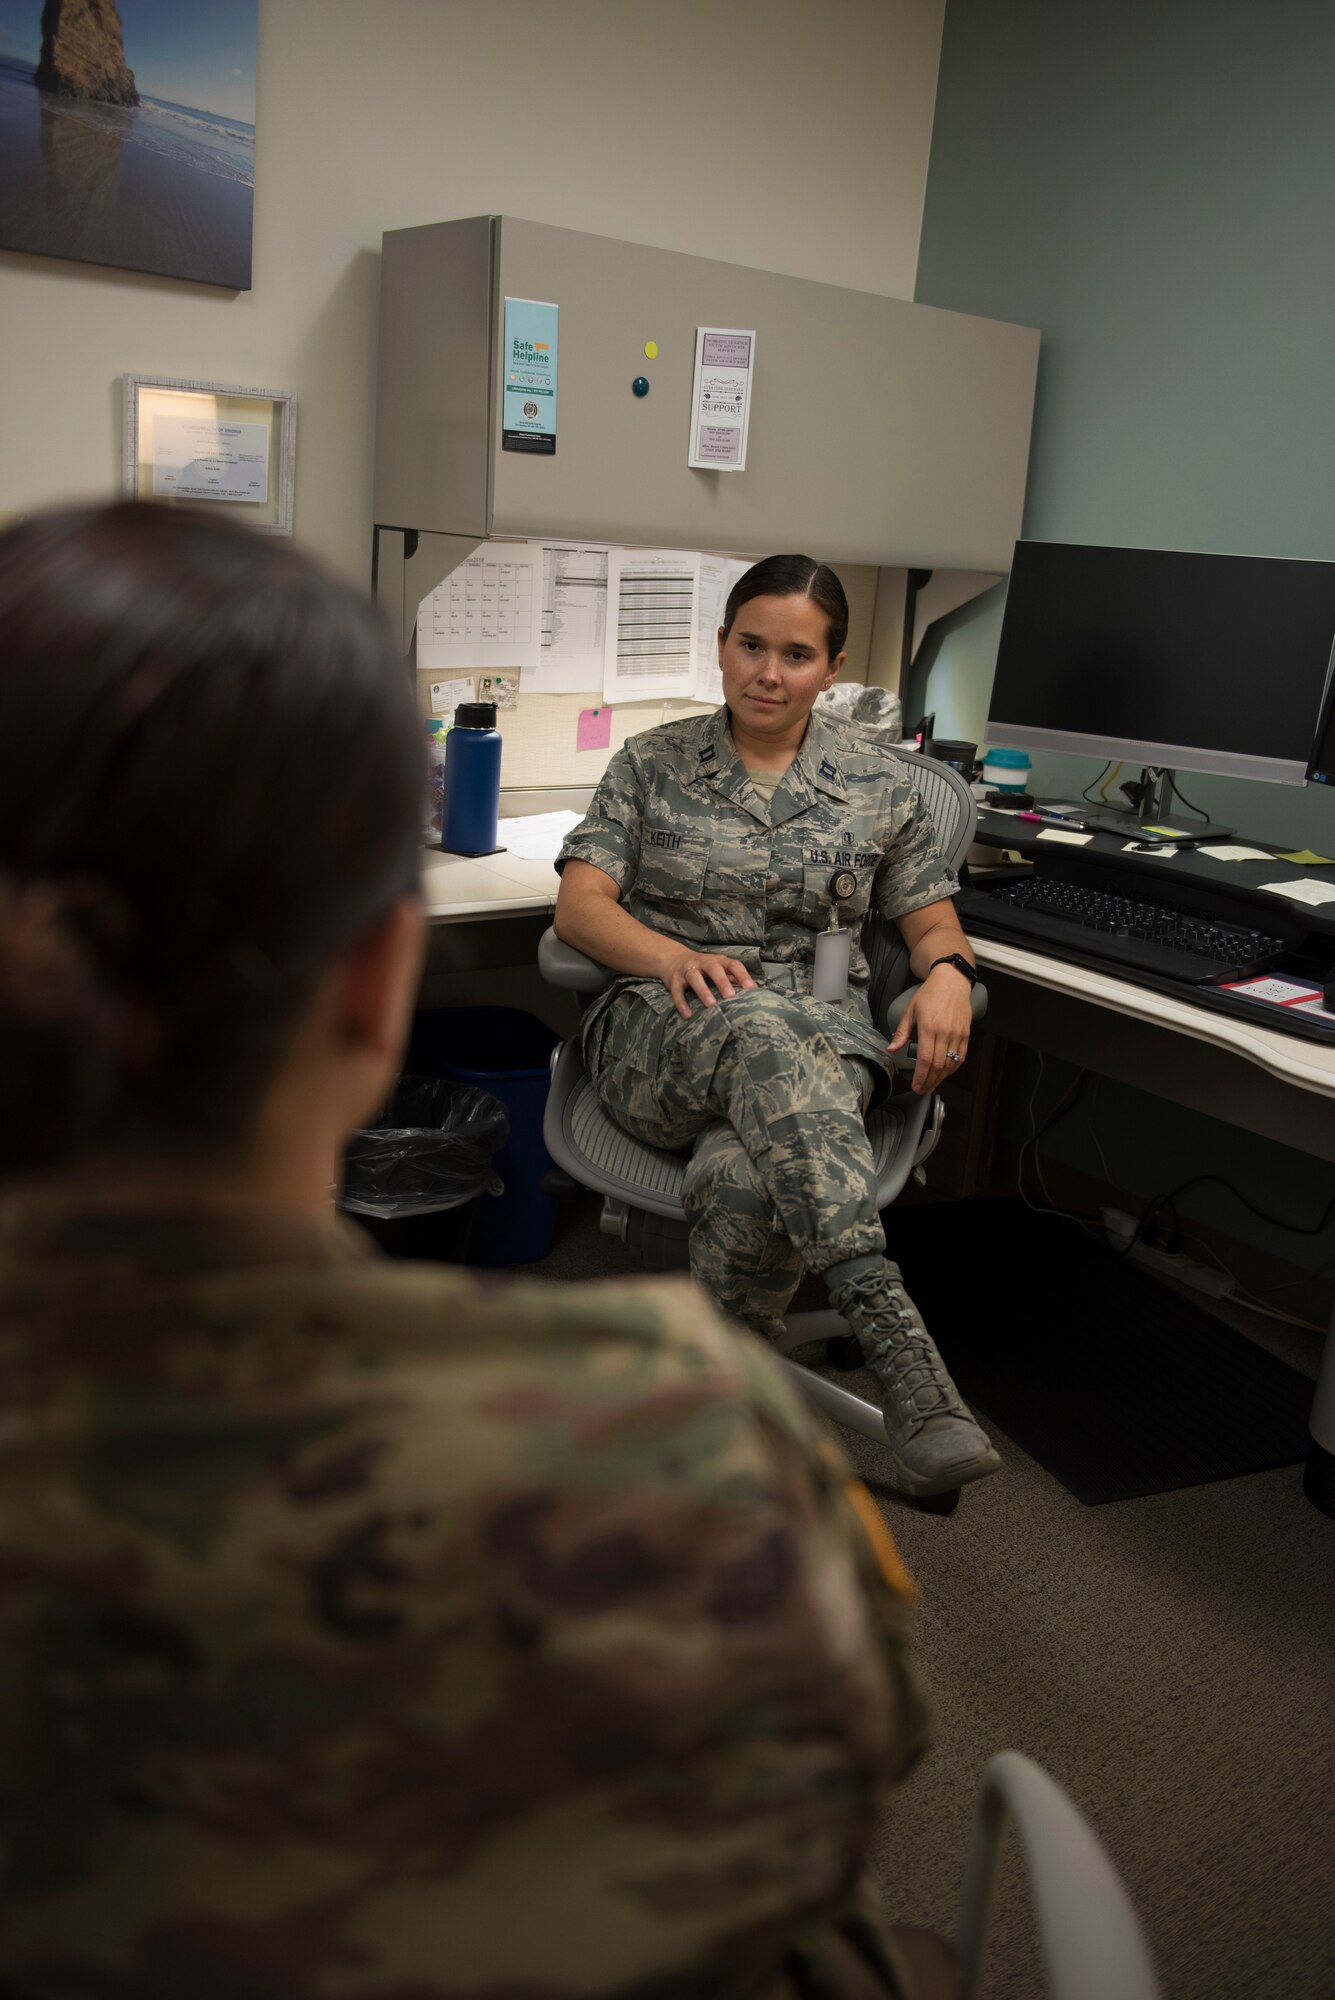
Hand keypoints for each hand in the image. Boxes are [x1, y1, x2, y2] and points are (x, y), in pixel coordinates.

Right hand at [664, 951, 756, 1019]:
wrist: (671, 958)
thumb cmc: (702, 968)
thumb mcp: (717, 968)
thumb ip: (731, 978)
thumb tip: (751, 991)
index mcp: (718, 961)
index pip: (733, 965)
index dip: (742, 975)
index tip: (751, 988)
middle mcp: (703, 962)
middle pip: (713, 968)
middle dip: (722, 981)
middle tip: (730, 995)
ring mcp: (687, 970)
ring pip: (694, 978)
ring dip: (703, 990)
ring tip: (710, 1004)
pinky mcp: (674, 980)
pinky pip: (677, 991)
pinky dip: (681, 1003)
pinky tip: (688, 1015)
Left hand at [887, 966, 972, 1093]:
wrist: (952, 980)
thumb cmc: (930, 993)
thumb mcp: (910, 1010)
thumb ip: (902, 1032)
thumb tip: (892, 1049)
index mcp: (929, 1027)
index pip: (924, 1059)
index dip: (921, 1076)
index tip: (916, 1086)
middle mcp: (945, 1032)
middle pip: (937, 1065)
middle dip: (929, 1081)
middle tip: (922, 1089)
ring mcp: (957, 1034)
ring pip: (950, 1064)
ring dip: (941, 1078)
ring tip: (932, 1084)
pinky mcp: (966, 1034)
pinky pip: (961, 1056)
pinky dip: (953, 1068)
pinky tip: (945, 1073)